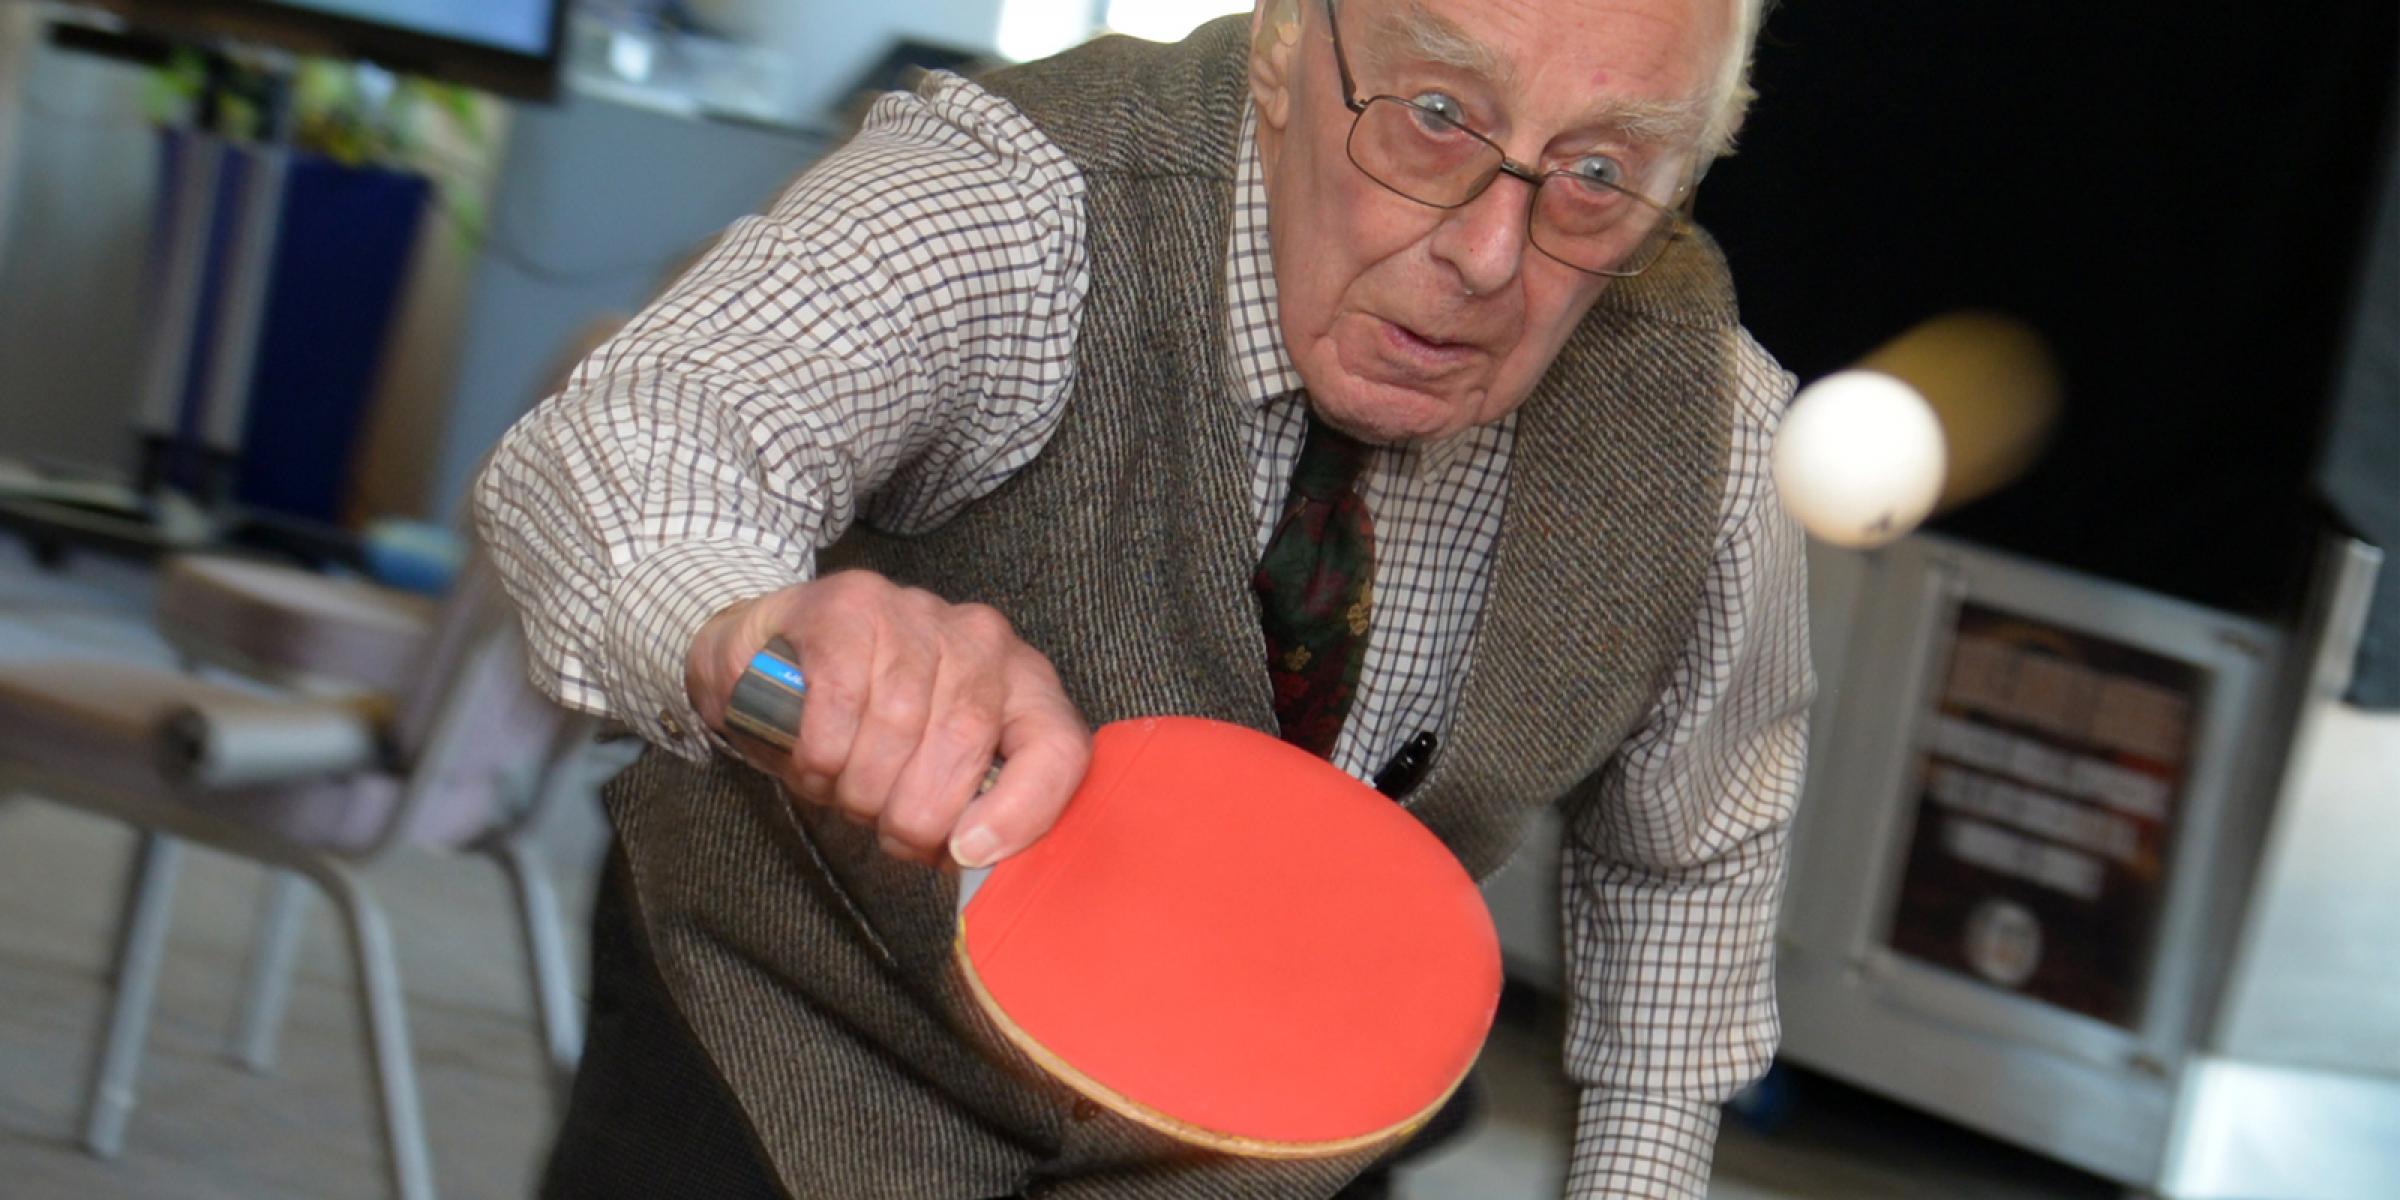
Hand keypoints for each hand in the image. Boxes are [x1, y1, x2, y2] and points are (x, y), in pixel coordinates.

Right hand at [687, 571, 1089, 868]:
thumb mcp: (927, 774)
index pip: (1059, 746)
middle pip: (967, 741)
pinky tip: (815, 760)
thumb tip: (975, 860)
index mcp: (1022, 684)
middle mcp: (982, 639)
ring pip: (900, 724)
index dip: (1021, 811)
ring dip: (859, 786)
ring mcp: (918, 614)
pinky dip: (822, 752)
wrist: (776, 654)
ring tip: (842, 790)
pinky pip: (842, 700)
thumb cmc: (864, 727)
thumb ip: (967, 810)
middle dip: (914, 812)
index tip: (967, 852)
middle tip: (883, 826)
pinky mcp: (851, 606)